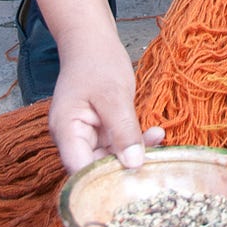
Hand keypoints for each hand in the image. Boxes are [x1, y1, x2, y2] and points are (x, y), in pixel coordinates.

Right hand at [48, 27, 164, 173]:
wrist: (93, 40)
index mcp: (66, 131)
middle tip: (154, 168)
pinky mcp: (102, 130)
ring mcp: (88, 135)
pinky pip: (119, 144)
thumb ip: (123, 130)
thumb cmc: (97, 61)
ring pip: (110, 158)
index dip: (102, 182)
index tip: (131, 186)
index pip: (79, 171)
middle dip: (123, 170)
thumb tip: (134, 165)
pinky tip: (156, 134)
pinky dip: (136, 141)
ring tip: (160, 143)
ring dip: (135, 154)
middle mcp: (74, 139)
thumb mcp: (114, 94)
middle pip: (95, 169)